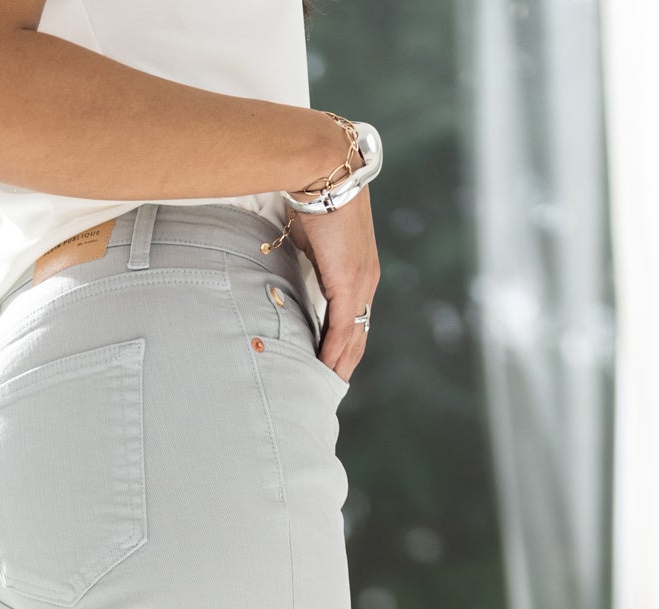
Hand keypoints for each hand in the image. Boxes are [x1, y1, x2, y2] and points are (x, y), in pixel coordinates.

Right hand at [289, 190, 378, 382]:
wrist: (323, 168)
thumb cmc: (313, 193)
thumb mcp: (309, 235)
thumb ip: (307, 257)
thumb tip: (290, 263)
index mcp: (360, 269)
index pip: (355, 318)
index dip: (345, 345)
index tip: (332, 366)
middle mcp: (367, 279)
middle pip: (360, 335)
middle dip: (345, 364)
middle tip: (329, 390)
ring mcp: (361, 282)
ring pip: (354, 338)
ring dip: (340, 366)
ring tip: (325, 390)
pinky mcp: (348, 282)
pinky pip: (342, 329)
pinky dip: (332, 353)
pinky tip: (322, 371)